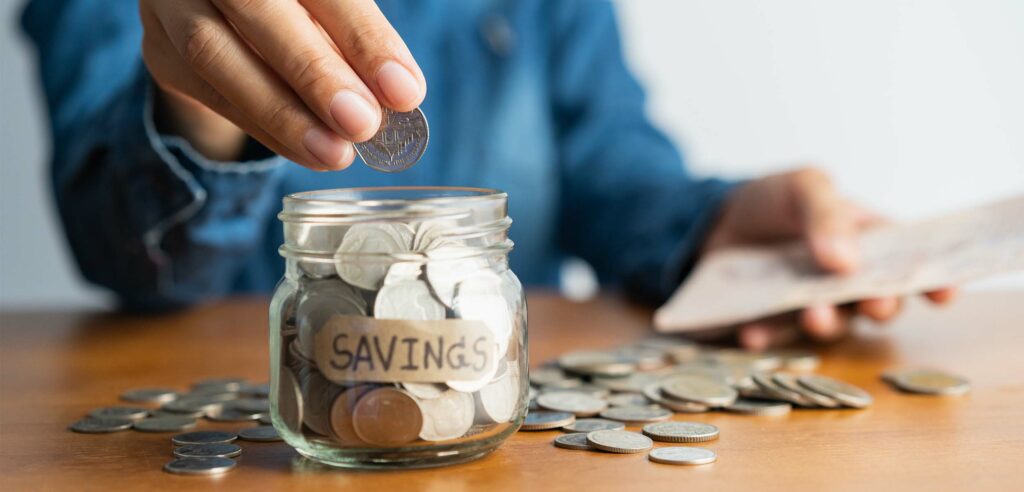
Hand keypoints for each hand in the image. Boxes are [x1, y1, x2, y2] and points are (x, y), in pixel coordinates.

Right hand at [140, 0, 425, 169]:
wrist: (224, 12)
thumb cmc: (300, 8)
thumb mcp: (328, 9)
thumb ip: (355, 38)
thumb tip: (397, 94)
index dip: (362, 36)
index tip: (404, 91)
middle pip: (257, 7)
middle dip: (314, 73)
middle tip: (363, 124)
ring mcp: (172, 0)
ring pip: (213, 52)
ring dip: (282, 113)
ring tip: (335, 152)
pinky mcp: (156, 46)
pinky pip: (205, 90)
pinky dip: (261, 126)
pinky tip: (305, 150)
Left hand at [701, 168, 956, 349]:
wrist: (709, 223)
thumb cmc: (768, 201)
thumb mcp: (800, 188)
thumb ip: (825, 214)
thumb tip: (846, 262)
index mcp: (865, 241)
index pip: (908, 261)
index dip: (933, 279)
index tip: (945, 294)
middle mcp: (845, 280)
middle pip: (877, 301)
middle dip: (880, 305)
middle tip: (873, 304)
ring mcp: (810, 305)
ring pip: (833, 325)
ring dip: (826, 323)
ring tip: (812, 314)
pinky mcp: (773, 323)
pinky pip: (775, 336)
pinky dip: (766, 335)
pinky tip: (751, 331)